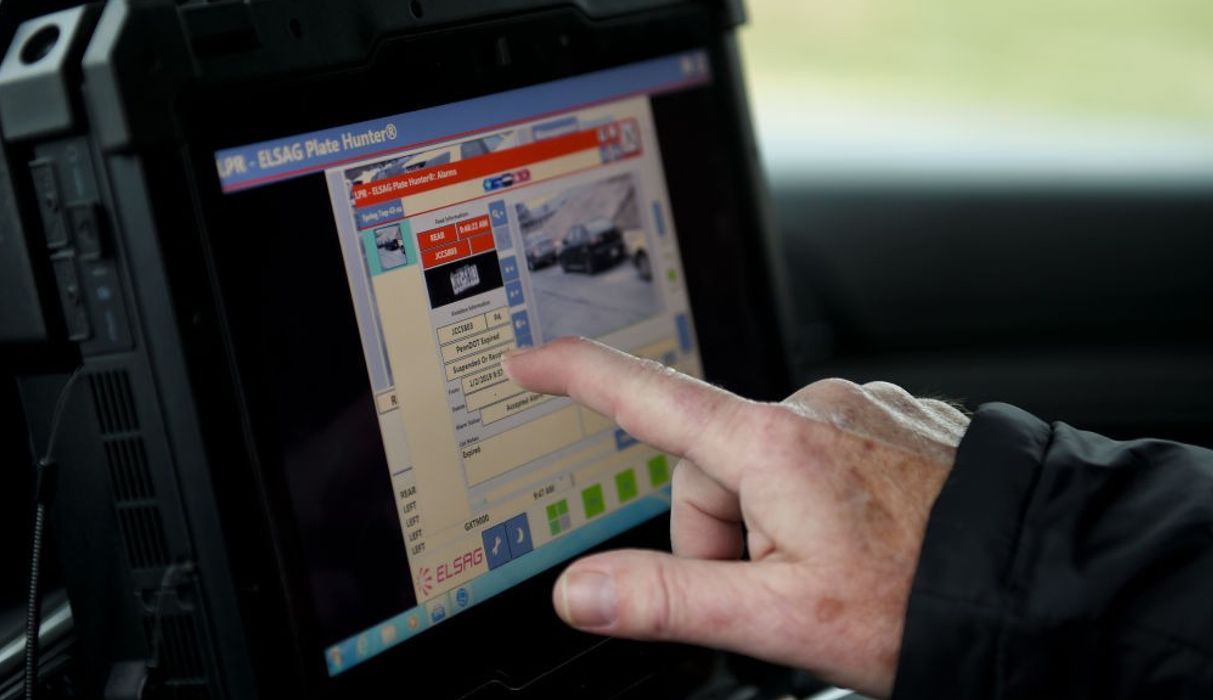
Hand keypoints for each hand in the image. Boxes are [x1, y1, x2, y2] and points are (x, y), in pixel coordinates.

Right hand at [503, 337, 968, 697]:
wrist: (1041, 582)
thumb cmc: (921, 597)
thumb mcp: (780, 615)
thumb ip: (667, 598)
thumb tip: (579, 592)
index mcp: (772, 444)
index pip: (646, 398)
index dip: (577, 376)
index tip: (531, 360)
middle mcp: (815, 407)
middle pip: (711, 464)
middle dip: (720, 531)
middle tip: (778, 588)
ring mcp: (861, 408)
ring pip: (769, 463)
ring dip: (774, 519)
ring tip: (835, 571)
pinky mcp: (896, 420)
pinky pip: (825, 452)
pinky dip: (822, 498)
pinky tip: (868, 540)